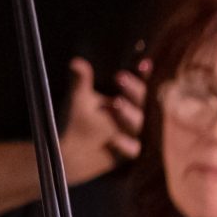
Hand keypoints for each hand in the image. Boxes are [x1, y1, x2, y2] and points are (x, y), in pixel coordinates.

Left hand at [58, 59, 141, 182]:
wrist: (72, 152)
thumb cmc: (78, 121)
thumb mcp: (79, 98)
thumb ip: (81, 81)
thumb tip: (77, 62)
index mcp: (127, 100)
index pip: (139, 85)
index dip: (143, 75)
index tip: (142, 63)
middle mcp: (136, 116)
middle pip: (144, 103)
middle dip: (135, 91)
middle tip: (120, 78)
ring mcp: (135, 135)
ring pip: (140, 125)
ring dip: (130, 114)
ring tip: (116, 103)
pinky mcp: (131, 154)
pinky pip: (133, 149)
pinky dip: (125, 144)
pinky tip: (114, 139)